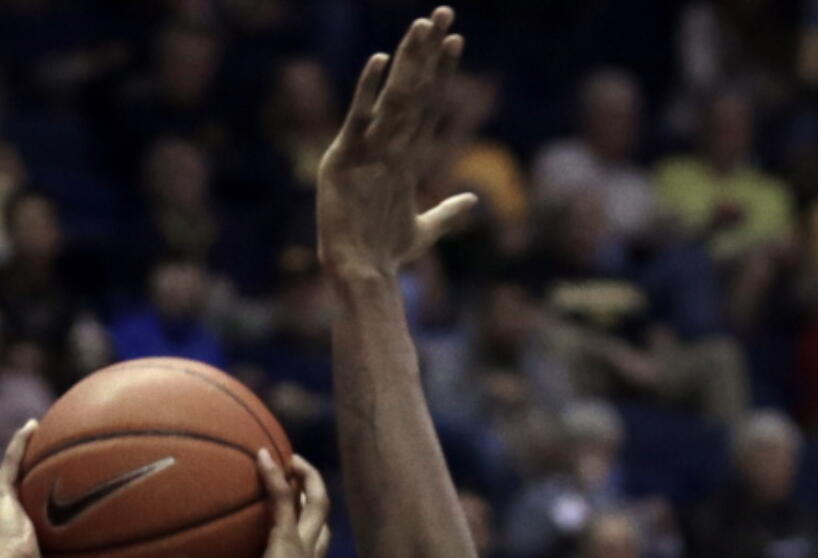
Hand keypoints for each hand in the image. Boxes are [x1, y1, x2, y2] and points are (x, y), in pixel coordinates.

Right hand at [0, 422, 86, 557]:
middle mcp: (3, 525)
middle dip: (34, 486)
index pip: (26, 531)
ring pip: (15, 476)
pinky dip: (21, 443)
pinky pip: (11, 462)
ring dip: (27, 457)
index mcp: (13, 550)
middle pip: (20, 500)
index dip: (36, 521)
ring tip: (45, 436)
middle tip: (50, 472)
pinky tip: (34, 424)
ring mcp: (0, 509)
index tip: (52, 512)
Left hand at [211, 452, 329, 557]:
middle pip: (320, 516)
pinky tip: (260, 455)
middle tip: (294, 473)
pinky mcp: (290, 538)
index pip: (314, 546)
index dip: (309, 528)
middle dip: (310, 492)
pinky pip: (283, 496)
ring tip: (287, 457)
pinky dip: (273, 475)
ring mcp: (303, 546)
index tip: (295, 514)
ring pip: (315, 499)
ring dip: (304, 475)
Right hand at [318, 7, 475, 280]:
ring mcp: (366, 149)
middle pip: (412, 90)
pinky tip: (380, 61)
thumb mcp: (425, 229)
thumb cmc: (386, 252)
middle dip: (427, 52)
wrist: (362, 272)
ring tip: (423, 24)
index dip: (441, 73)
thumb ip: (447, 212)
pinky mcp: (344, 159)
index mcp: (404, 156)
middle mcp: (386, 145)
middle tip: (442, 12)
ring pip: (392, 97)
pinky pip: (358, 119)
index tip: (456, 40)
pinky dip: (368, 91)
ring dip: (408, 60)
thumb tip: (473, 199)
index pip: (428, 105)